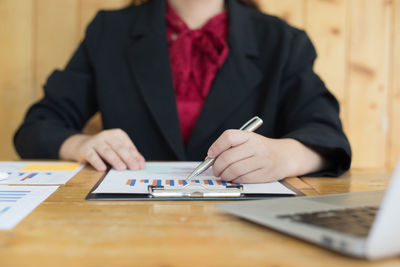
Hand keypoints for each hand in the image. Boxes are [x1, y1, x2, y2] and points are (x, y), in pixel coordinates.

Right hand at [59, 129, 144, 170]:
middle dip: (128, 158)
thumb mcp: (117, 149)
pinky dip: (97, 162)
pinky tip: (102, 168)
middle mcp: (107, 135)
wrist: (83, 145)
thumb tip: (141, 163)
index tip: (141, 165)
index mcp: (117, 134)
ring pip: (107, 151)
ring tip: (122, 168)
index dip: (135, 156)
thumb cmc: (105, 148)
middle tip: (134, 167)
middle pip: (119, 147)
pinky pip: (92, 156)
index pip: (128, 146)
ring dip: (115, 160)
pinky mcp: (85, 149)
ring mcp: (96, 141)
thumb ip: (129, 155)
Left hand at [207, 130, 325, 182]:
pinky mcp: (265, 174)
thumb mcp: (248, 140)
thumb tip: (210, 158)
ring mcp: (262, 161)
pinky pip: (243, 179)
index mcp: (250, 136)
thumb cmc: (260, 149)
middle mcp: (256, 146)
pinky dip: (235, 180)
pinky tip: (234, 178)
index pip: (229, 137)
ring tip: (224, 175)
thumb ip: (230, 146)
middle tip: (215, 170)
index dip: (216, 147)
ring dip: (224, 175)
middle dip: (217, 166)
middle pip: (228, 157)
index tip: (210, 155)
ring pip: (234, 170)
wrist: (284, 156)